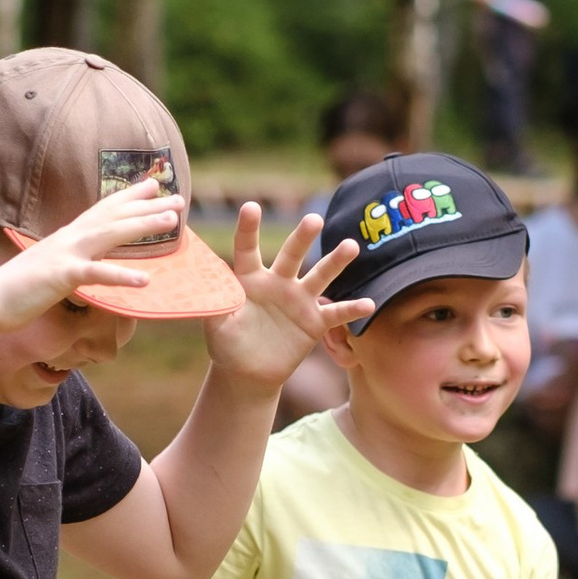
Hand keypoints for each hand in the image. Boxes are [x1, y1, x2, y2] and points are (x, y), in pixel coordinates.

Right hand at [0, 180, 187, 323]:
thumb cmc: (18, 287)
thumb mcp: (50, 266)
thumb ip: (70, 259)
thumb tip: (85, 261)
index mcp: (67, 236)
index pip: (103, 209)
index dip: (129, 196)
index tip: (154, 186)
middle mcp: (69, 238)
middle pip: (114, 216)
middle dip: (148, 207)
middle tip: (179, 199)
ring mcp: (65, 255)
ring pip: (110, 235)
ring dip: (142, 226)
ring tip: (171, 221)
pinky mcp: (62, 276)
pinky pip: (96, 275)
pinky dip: (121, 275)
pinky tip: (145, 280)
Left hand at [202, 207, 368, 388]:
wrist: (248, 372)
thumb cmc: (227, 344)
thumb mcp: (216, 325)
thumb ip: (215, 305)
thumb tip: (209, 287)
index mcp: (250, 278)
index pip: (247, 249)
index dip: (248, 229)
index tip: (250, 207)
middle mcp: (278, 282)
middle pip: (292, 255)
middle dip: (303, 237)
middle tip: (314, 219)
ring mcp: (299, 300)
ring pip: (320, 276)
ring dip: (335, 262)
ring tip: (351, 246)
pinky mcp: (315, 322)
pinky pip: (336, 313)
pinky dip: (352, 309)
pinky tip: (368, 304)